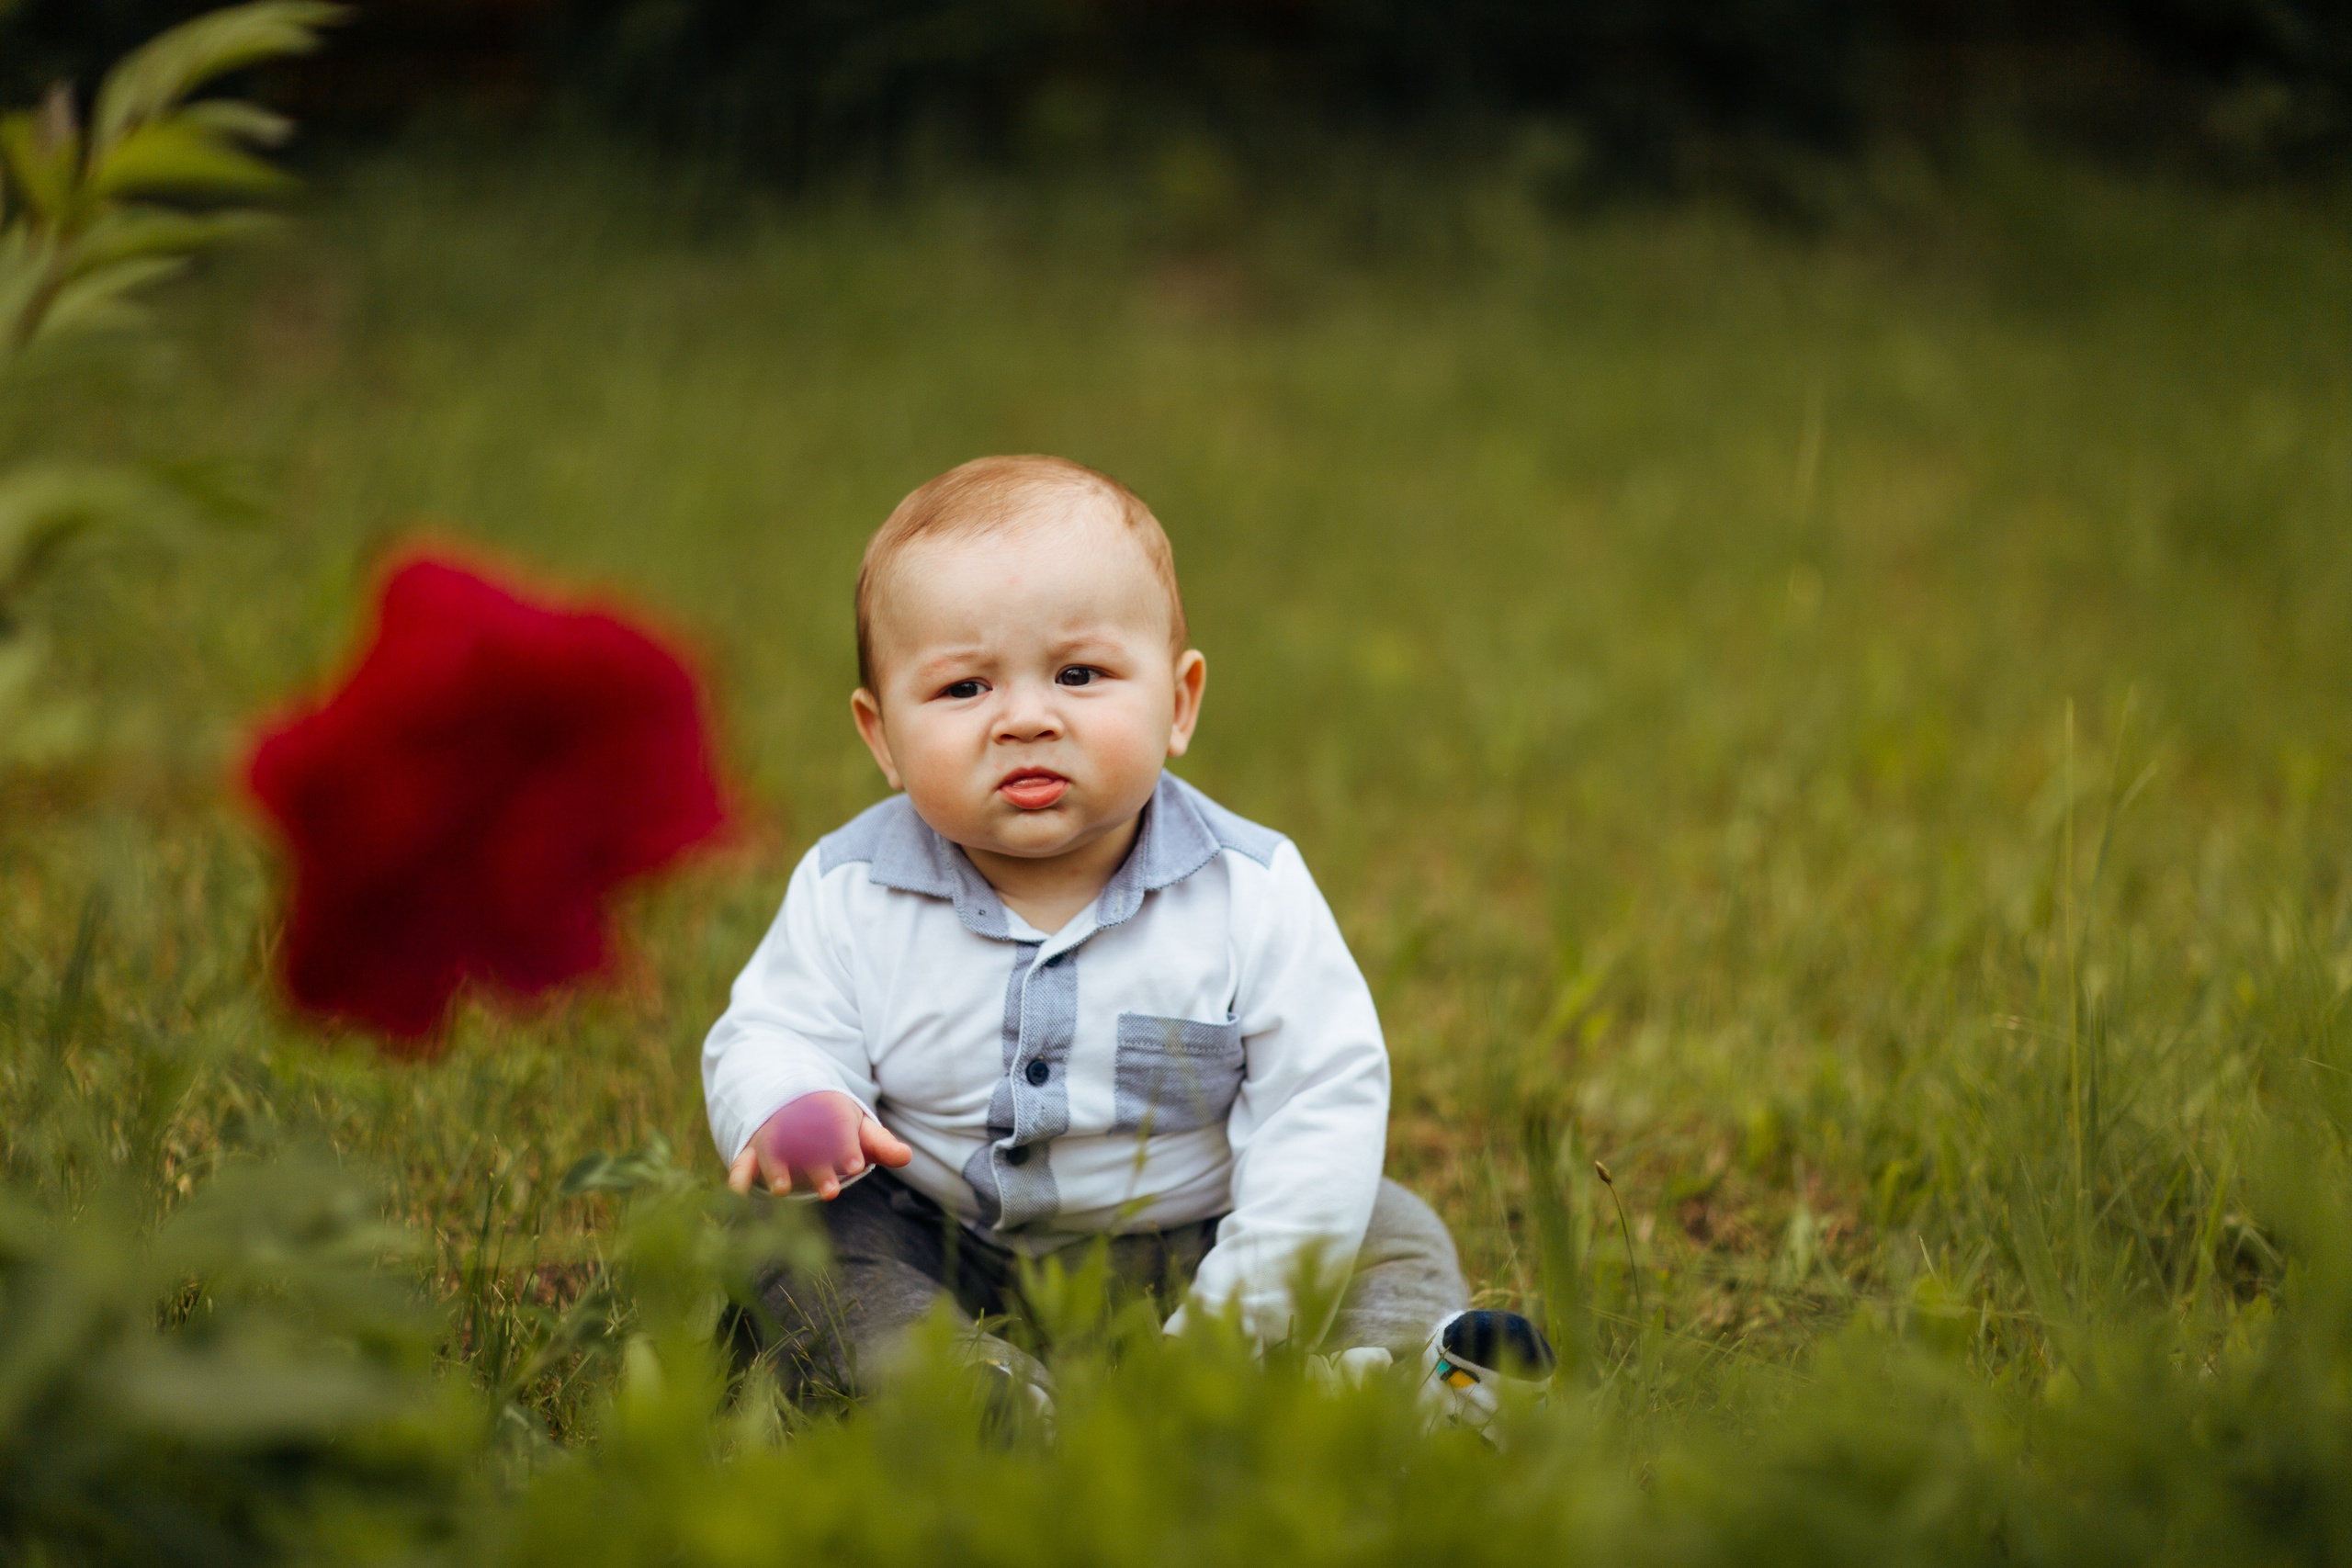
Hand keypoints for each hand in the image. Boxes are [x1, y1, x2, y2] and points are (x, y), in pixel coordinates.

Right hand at [727, 1090, 911, 1199]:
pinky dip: (739, 1174)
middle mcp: (799, 1124)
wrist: (791, 1103)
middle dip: (818, 1167)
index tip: (856, 1165)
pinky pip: (743, 1160)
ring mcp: (774, 1136)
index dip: (847, 1147)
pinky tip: (738, 1192)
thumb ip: (880, 1144)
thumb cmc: (833, 1124)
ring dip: (777, 1168)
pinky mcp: (753, 1151)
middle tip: (830, 1190)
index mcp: (829, 1113)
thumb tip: (906, 1156)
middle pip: (808, 1144)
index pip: (840, 1129)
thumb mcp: (858, 1129)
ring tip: (783, 1190)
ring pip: (774, 1150)